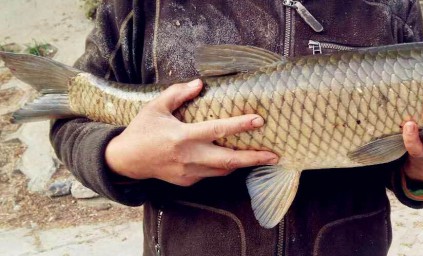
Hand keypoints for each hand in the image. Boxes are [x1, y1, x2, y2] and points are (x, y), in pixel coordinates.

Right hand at [105, 79, 278, 185]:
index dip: (239, 125)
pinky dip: (223, 167)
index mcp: (182, 136)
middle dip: (253, 159)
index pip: (216, 130)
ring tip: (261, 157)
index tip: (259, 120)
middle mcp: (188, 157)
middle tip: (274, 155)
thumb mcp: (156, 107)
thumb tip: (201, 83)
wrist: (126, 160)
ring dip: (241, 163)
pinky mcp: (187, 181)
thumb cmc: (142, 130)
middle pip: (228, 160)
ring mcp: (188, 172)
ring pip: (223, 170)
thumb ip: (179, 93)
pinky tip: (232, 159)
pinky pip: (211, 173)